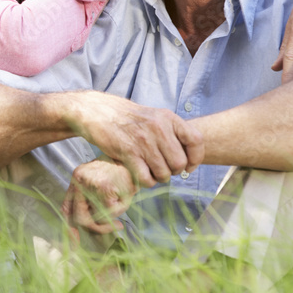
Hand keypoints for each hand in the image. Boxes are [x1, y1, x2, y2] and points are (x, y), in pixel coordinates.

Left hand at [62, 160, 136, 233]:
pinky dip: (118, 210)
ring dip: (109, 219)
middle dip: (96, 228)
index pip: (66, 208)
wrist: (135, 160)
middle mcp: (79, 179)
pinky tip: (124, 199)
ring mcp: (89, 183)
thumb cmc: (121, 173)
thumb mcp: (101, 184)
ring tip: (120, 208)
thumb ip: (90, 202)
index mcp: (77, 179)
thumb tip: (87, 226)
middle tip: (113, 226)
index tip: (76, 243)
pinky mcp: (103, 188)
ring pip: (94, 217)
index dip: (69, 228)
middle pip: (79, 217)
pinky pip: (108, 213)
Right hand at [64, 92, 203, 186]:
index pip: (196, 141)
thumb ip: (171, 133)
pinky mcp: (128, 152)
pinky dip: (145, 181)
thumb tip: (187, 158)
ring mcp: (143, 141)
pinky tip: (139, 174)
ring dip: (158, 178)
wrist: (97, 111)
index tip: (187, 166)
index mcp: (168, 117)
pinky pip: (146, 178)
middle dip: (172, 171)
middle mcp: (158, 128)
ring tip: (149, 171)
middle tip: (161, 168)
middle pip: (179, 163)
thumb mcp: (153, 116)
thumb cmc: (126, 118)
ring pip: (164, 174)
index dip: (195, 159)